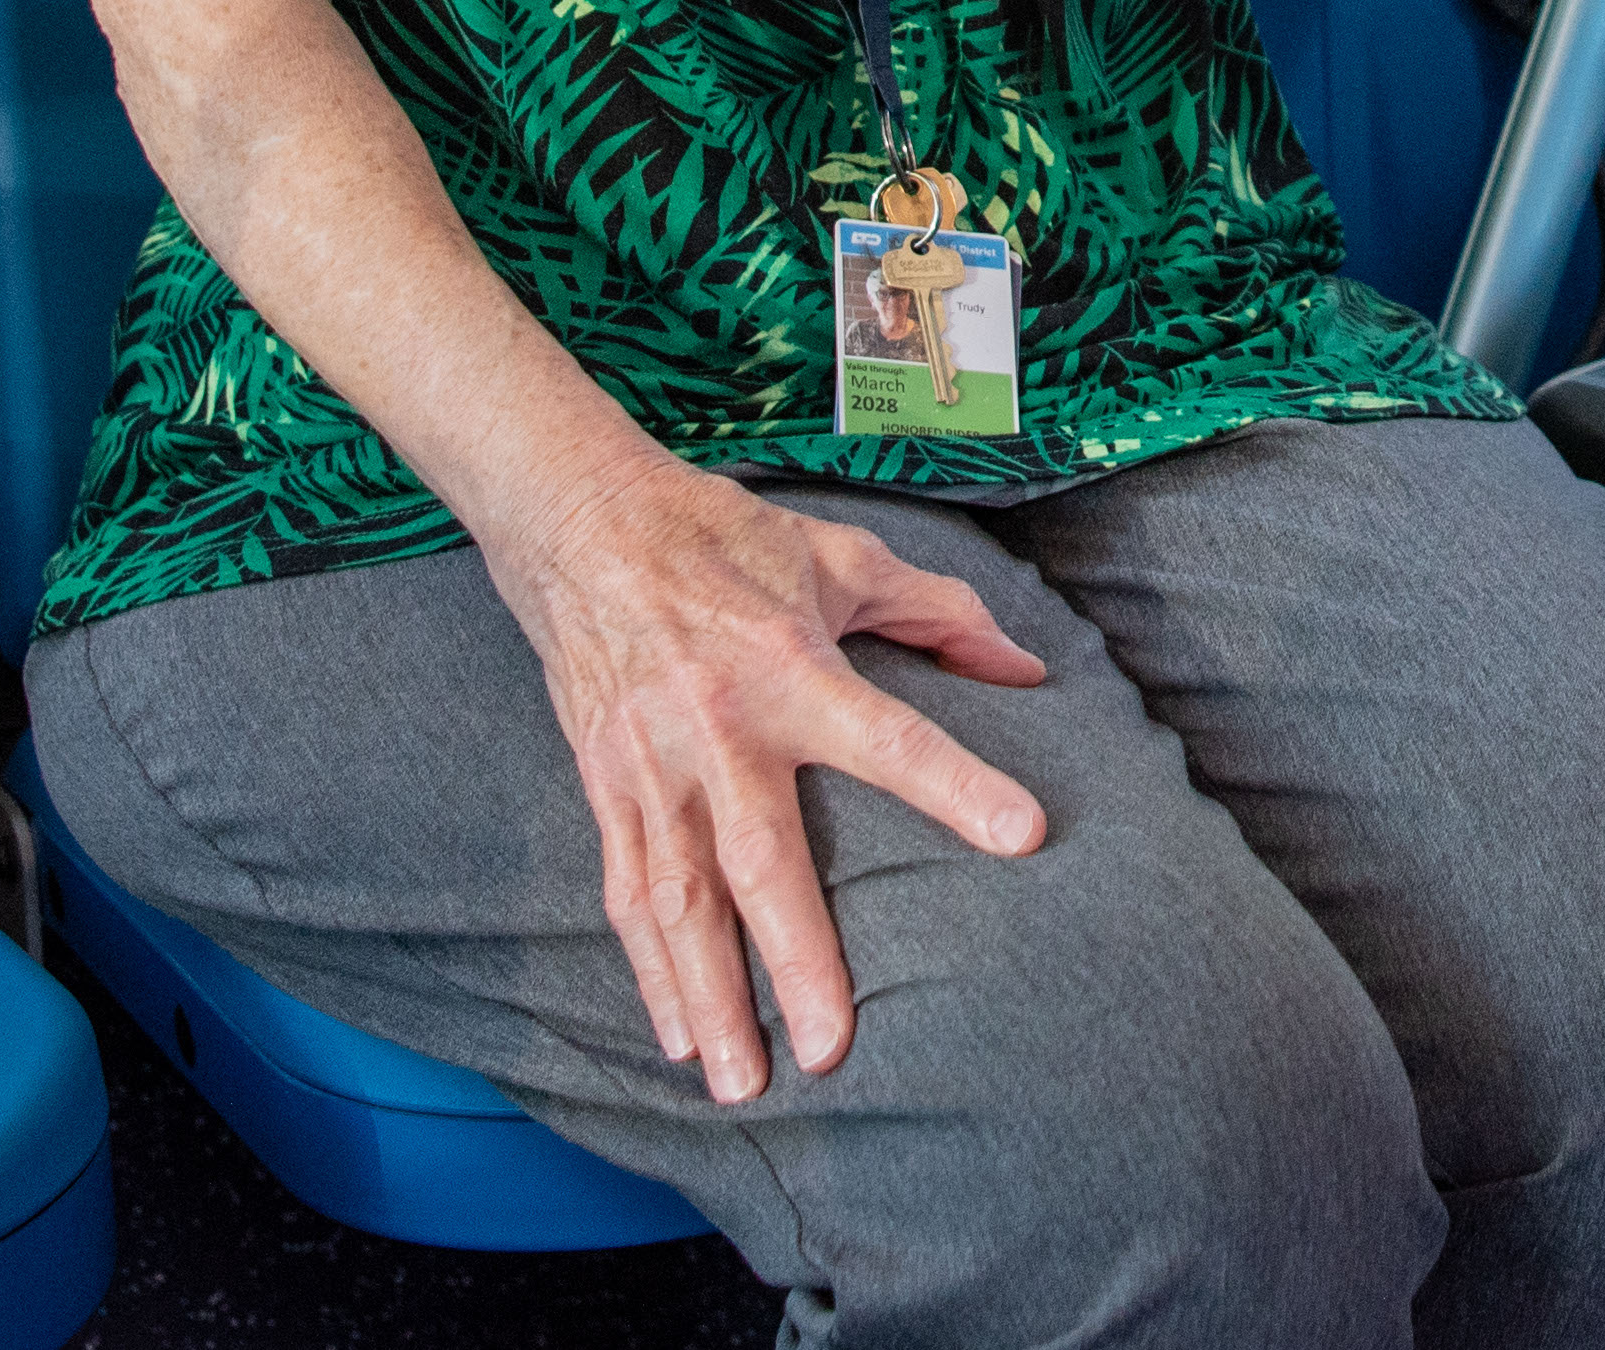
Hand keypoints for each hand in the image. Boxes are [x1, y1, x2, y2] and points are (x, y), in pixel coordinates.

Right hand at [480, 455, 1048, 1103]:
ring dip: (708, 997)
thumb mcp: (842, 555)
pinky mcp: (604, 786)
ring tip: (741, 1085)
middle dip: (795, 962)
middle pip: (760, 861)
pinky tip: (674, 1036)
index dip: (955, 784)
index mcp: (788, 665)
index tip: (1023, 834)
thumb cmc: (722, 536)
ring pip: (680, 902)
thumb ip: (939, 614)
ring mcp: (651, 766)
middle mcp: (717, 727)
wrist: (579, 520)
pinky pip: (627, 893)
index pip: (888, 734)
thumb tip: (1025, 671)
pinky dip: (650, 971)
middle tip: (832, 1049)